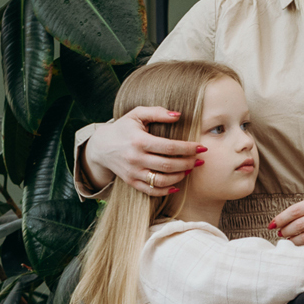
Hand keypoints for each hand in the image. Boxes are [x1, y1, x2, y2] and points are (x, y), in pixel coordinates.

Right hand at [82, 106, 204, 195]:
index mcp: (138, 140)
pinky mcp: (131, 182)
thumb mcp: (137, 114)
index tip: (202, 147)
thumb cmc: (124, 128)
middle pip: (168, 165)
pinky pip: (151, 191)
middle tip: (200, 160)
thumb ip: (157, 112)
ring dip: (180, 176)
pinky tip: (177, 184)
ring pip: (161, 180)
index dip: (188, 148)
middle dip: (188, 163)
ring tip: (190, 169)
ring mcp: (133, 172)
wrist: (101, 146)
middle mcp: (135, 158)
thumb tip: (179, 115)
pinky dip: (166, 190)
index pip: (169, 147)